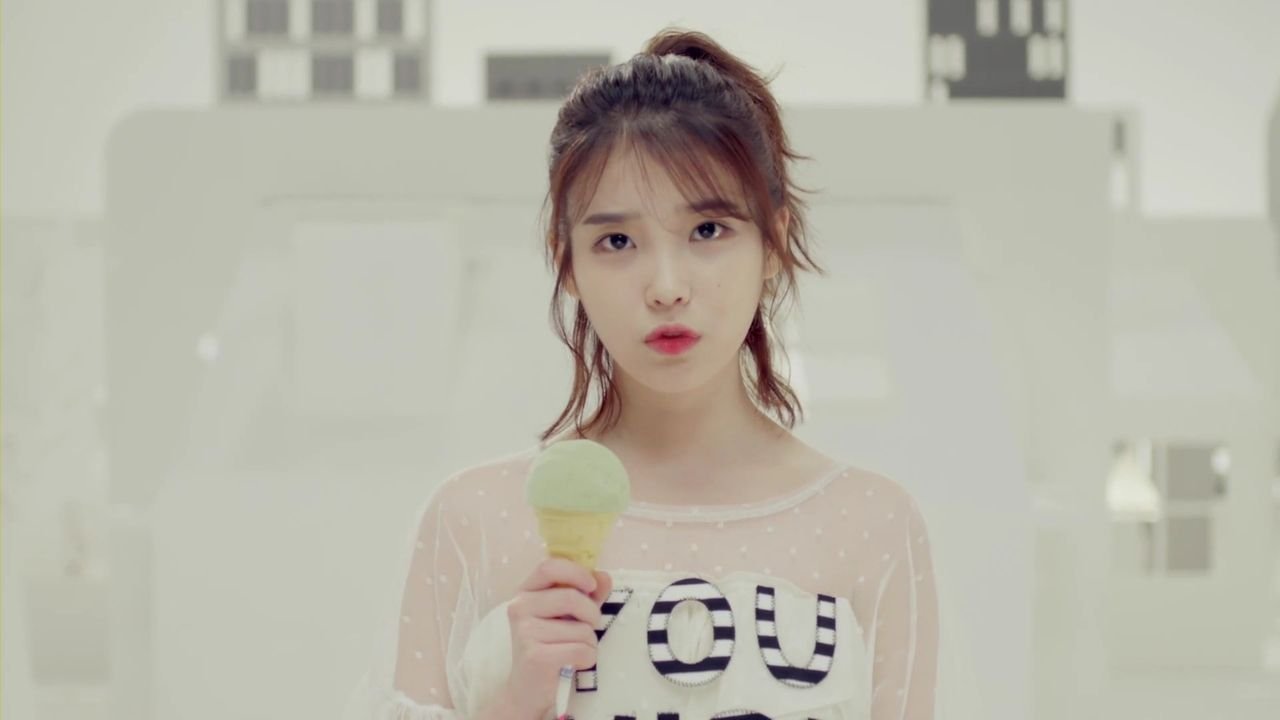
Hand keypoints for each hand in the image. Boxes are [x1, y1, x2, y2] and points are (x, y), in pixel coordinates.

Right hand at [502, 557, 613, 717]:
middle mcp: (520, 608)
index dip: (576, 572)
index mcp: (526, 592)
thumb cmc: (550, 645)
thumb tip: (604, 577)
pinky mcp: (535, 656)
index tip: (591, 586)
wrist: (527, 688)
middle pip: (571, 597)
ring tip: (576, 649)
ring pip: (580, 628)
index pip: (549, 566)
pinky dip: (587, 658)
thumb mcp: (567, 615)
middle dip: (592, 614)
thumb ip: (586, 595)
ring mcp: (525, 632)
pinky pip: (580, 650)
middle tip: (590, 626)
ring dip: (589, 641)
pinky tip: (574, 663)